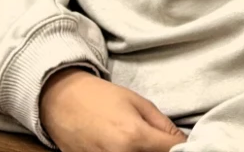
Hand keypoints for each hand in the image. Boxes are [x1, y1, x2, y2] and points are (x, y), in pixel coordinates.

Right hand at [42, 69, 185, 151]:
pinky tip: (123, 147)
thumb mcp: (138, 103)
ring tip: (137, 142)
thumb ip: (162, 125)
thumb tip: (182, 141)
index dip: (182, 146)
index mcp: (135, 138)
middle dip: (162, 151)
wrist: (61, 102)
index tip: (180, 141)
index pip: (174, 150)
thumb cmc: (100, 98)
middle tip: (156, 141)